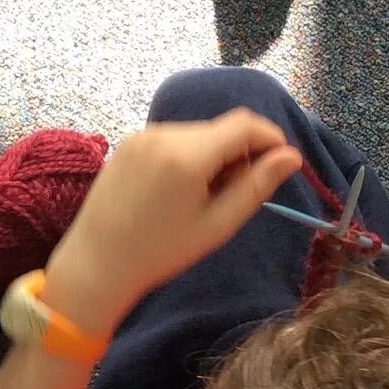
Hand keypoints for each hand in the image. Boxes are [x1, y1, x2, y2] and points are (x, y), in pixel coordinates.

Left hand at [43, 109, 301, 334]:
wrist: (96, 264)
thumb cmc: (159, 253)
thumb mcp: (217, 225)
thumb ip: (256, 186)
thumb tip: (292, 156)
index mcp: (187, 154)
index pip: (244, 124)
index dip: (271, 138)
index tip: (282, 164)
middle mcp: (163, 134)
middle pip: (221, 129)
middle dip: (240, 153)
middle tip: (234, 196)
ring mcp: (142, 135)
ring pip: (198, 134)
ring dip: (213, 155)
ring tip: (201, 198)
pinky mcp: (128, 143)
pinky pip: (173, 140)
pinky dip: (188, 157)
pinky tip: (176, 192)